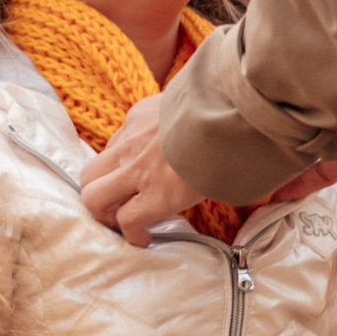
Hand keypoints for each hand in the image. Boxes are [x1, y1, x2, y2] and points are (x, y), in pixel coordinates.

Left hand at [80, 87, 336, 240]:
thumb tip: (245, 106)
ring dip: (108, 215)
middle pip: (91, 171)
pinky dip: (132, 234)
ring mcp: (139, 167)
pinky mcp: (154, 194)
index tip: (136, 178)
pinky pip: (126, 221)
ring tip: (128, 227)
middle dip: (100, 191)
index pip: (118, 141)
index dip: (122, 165)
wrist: (243, 108)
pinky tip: (147, 239)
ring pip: (94, 198)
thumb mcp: (215, 96)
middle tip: (119, 208)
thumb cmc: (238, 101)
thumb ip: (217, 106)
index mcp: (148, 113)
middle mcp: (135, 139)